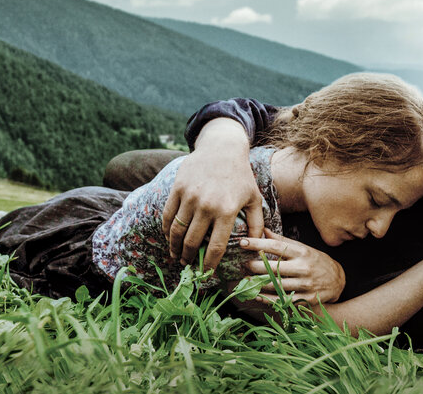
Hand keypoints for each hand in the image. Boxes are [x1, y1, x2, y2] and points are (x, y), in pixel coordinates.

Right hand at [162, 119, 264, 269]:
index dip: (210, 264)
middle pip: (193, 242)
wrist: (222, 148)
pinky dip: (165, 229)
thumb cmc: (241, 176)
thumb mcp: (254, 199)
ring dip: (174, 247)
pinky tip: (168, 237)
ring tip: (176, 256)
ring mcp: (190, 196)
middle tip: (187, 266)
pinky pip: (167, 214)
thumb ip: (257, 224)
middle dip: (189, 258)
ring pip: (177, 230)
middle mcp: (207, 205)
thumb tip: (256, 247)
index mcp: (227, 211)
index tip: (206, 273)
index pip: (216, 246)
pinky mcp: (178, 188)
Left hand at [242, 230, 344, 303]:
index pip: (276, 245)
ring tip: (246, 280)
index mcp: (301, 252)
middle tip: (242, 265)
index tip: (242, 242)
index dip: (257, 243)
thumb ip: (282, 240)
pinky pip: (282, 300)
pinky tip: (256, 295)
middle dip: (254, 266)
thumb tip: (262, 229)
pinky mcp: (305, 299)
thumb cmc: (316, 261)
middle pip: (273, 267)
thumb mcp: (302, 247)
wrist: (338, 280)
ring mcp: (305, 285)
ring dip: (257, 283)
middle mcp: (303, 267)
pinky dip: (267, 299)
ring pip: (276, 285)